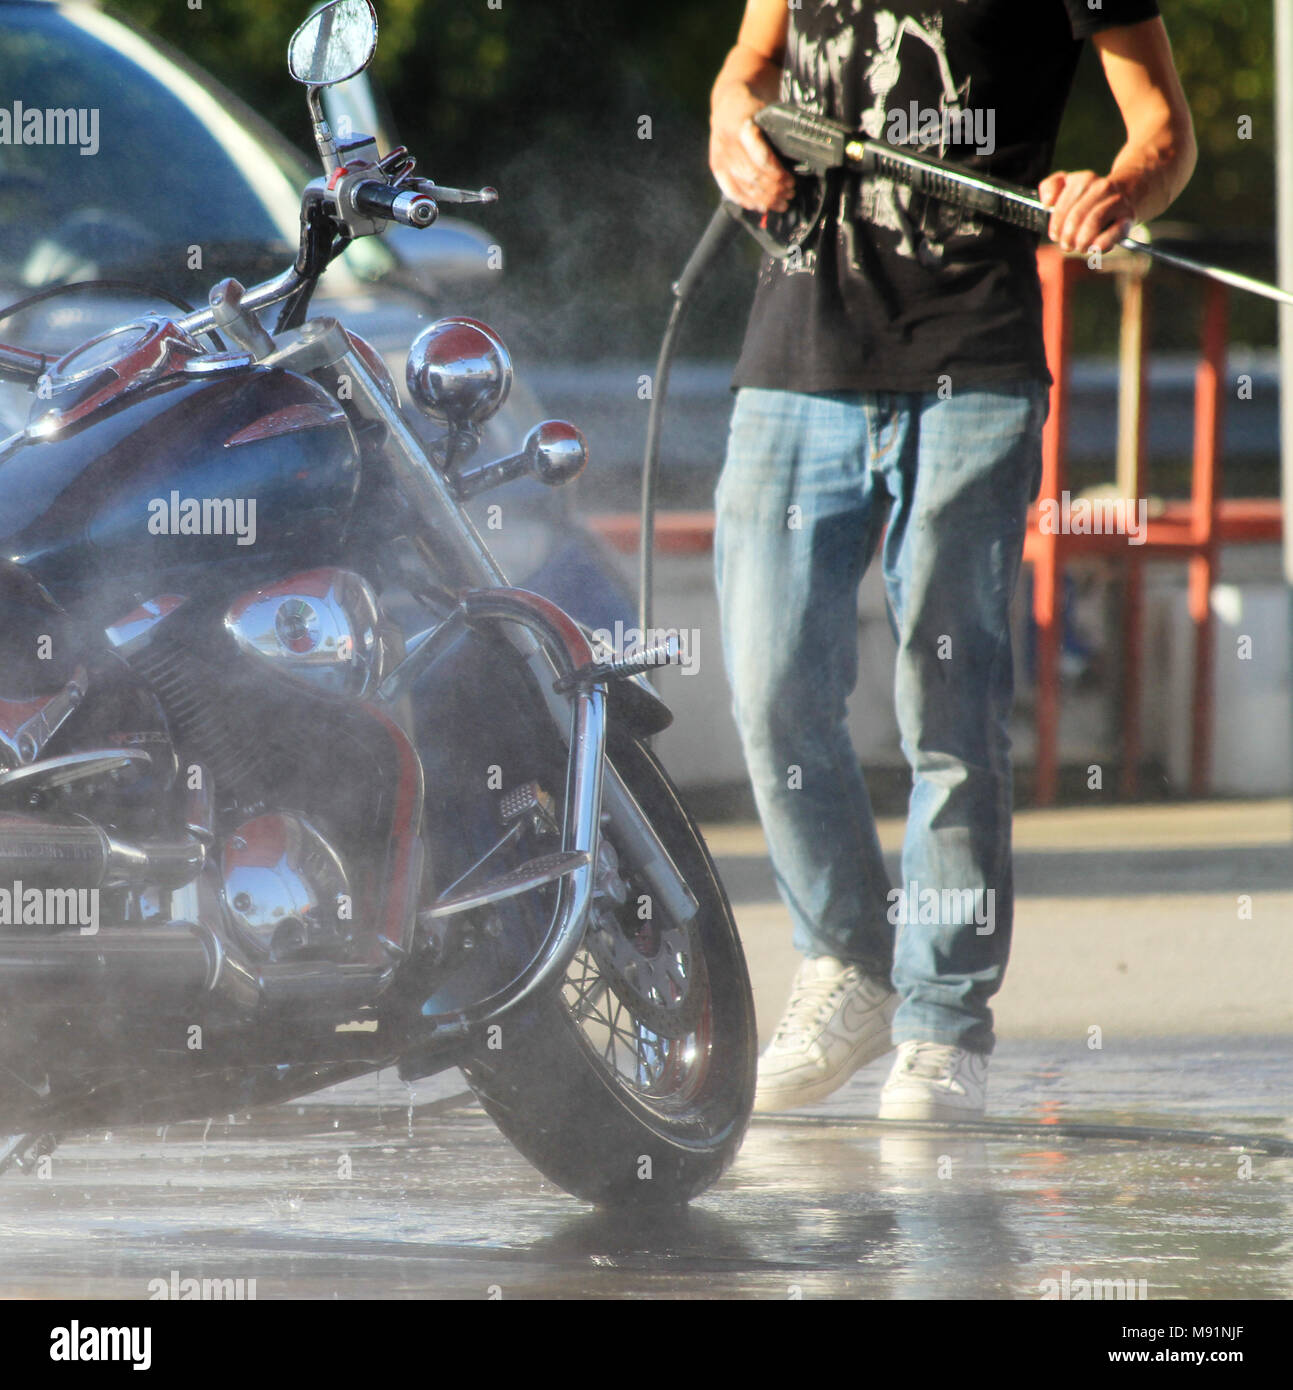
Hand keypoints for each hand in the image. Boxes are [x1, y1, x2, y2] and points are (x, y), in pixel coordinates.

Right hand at [709, 87, 794, 212]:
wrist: (730, 102)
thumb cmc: (755, 107)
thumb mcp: (768, 112)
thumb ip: (778, 134)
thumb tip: (799, 160)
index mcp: (742, 125)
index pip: (761, 157)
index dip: (777, 173)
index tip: (791, 180)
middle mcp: (728, 142)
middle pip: (754, 176)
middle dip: (775, 189)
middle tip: (790, 193)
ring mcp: (720, 156)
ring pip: (745, 187)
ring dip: (765, 199)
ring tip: (781, 203)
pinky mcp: (716, 167)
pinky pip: (732, 191)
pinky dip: (748, 202)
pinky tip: (762, 207)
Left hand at [1038, 170, 1135, 253]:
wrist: (1126, 192)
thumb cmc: (1089, 197)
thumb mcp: (1068, 186)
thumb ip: (1050, 187)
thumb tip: (1047, 202)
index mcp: (1083, 179)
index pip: (1063, 205)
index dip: (1056, 224)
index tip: (1054, 235)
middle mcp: (1101, 187)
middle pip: (1077, 215)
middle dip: (1067, 235)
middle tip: (1066, 245)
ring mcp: (1117, 201)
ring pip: (1094, 220)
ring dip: (1082, 240)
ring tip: (1079, 247)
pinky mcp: (1128, 217)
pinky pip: (1116, 231)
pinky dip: (1104, 242)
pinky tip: (1095, 248)